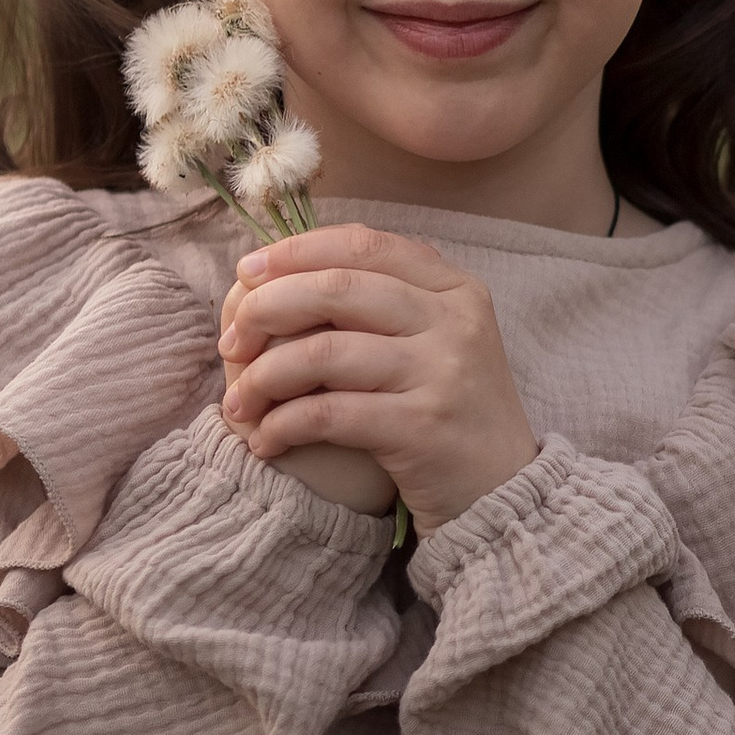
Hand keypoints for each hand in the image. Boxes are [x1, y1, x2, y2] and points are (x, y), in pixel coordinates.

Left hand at [216, 225, 541, 540]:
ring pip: (325, 351)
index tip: (246, 273)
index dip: (297, 251)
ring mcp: (442, 372)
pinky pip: (328, 413)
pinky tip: (266, 440)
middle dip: (267, 309)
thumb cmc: (451, 410)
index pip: (366, 245)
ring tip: (239, 404)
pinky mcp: (421, 427)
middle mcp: (454, 321)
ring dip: (262, 377)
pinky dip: (282, 425)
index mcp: (456, 289)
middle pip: (339, 288)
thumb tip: (285, 273)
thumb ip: (385, 302)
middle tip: (231, 343)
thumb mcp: (439, 340)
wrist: (503, 490)